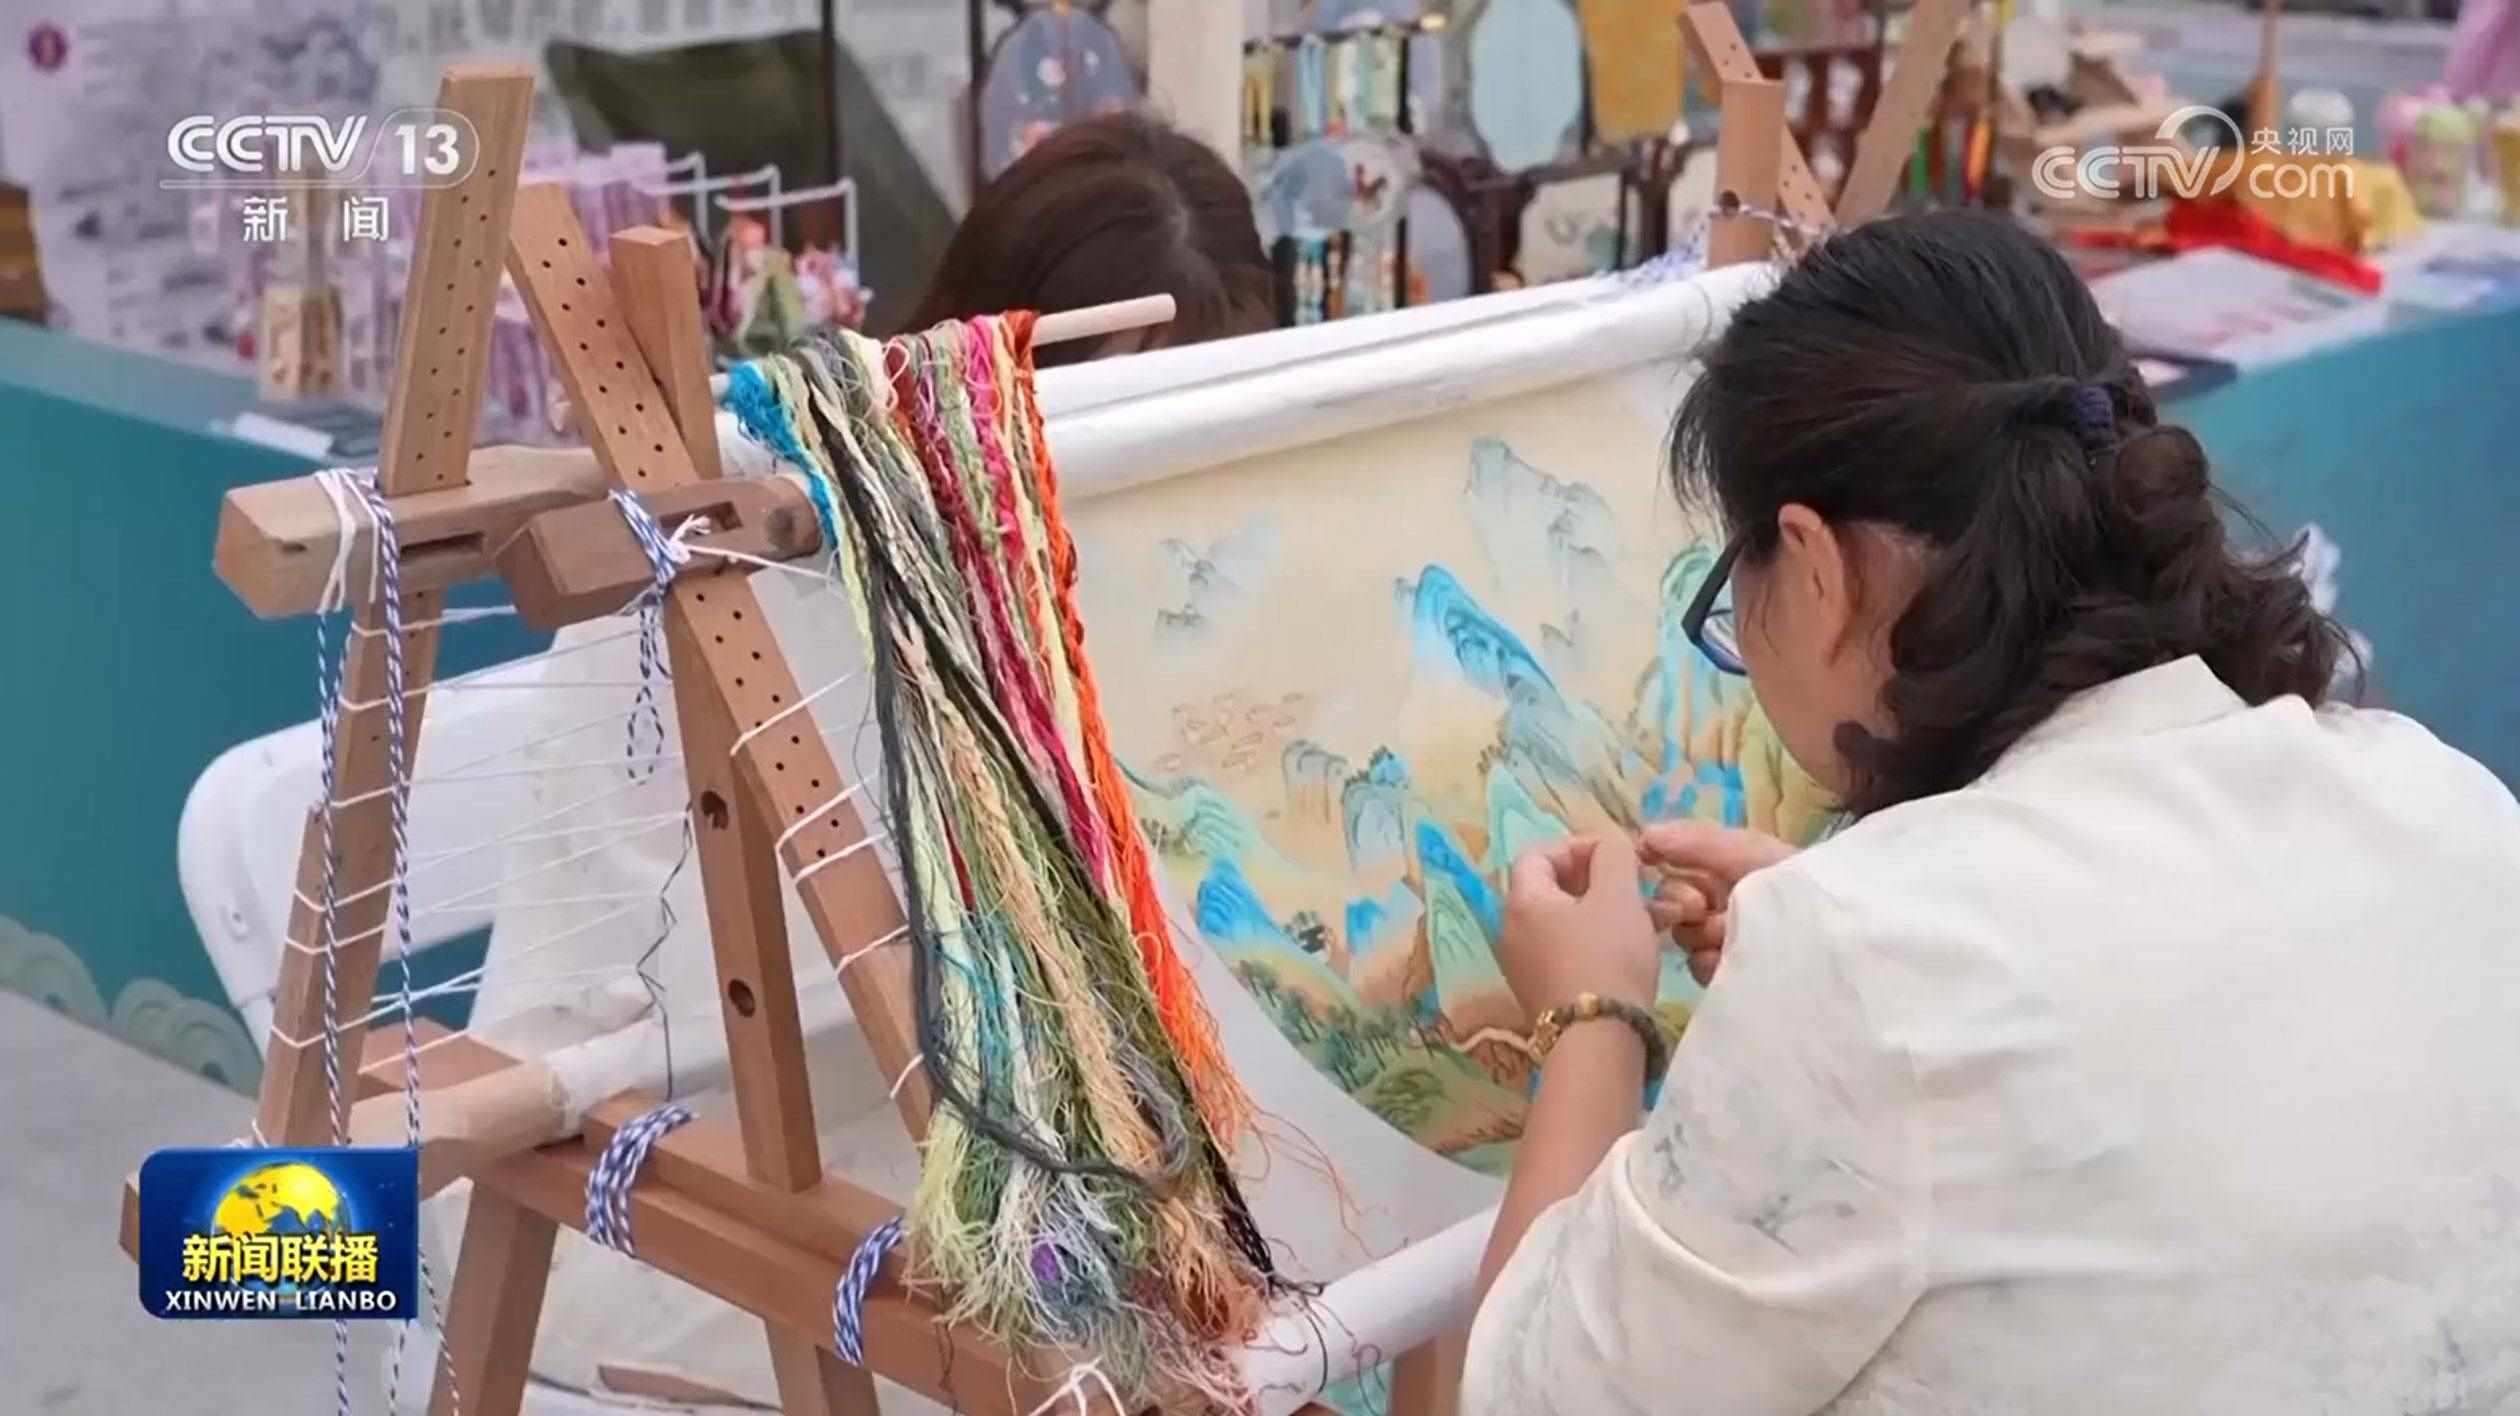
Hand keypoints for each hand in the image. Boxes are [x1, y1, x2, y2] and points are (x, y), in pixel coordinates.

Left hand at [1498, 834, 1660, 1022]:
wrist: (1598, 1042)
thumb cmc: (1606, 958)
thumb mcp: (1617, 895)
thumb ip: (1613, 856)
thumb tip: (1608, 845)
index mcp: (1521, 901)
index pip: (1538, 854)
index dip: (1578, 846)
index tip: (1618, 855)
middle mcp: (1512, 931)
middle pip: (1552, 889)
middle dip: (1599, 881)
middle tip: (1638, 886)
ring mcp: (1524, 967)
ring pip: (1567, 922)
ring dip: (1607, 912)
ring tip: (1651, 918)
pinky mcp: (1544, 994)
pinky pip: (1570, 952)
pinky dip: (1600, 941)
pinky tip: (1636, 949)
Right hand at [1637, 821, 1797, 985]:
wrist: (1836, 939)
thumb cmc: (1799, 885)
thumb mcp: (1752, 853)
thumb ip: (1699, 841)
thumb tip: (1643, 835)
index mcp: (1722, 870)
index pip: (1670, 862)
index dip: (1660, 862)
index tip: (1652, 860)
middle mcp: (1717, 905)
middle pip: (1667, 900)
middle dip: (1679, 899)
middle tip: (1700, 906)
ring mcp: (1722, 945)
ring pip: (1680, 935)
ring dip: (1700, 933)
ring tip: (1732, 935)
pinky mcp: (1728, 980)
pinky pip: (1696, 966)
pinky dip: (1709, 962)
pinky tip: (1730, 960)